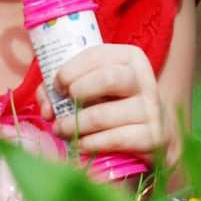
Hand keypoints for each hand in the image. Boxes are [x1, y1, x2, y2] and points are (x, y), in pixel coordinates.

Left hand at [47, 43, 169, 159]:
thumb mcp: (95, 87)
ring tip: (61, 130)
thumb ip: (65, 88)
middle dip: (77, 92)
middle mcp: (144, 80)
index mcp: (131, 59)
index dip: (69, 70)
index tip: (57, 86)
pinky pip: (112, 140)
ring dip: (73, 126)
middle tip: (62, 107)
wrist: (152, 133)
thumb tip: (47, 108)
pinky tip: (79, 144)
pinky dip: (88, 143)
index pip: (96, 55)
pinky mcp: (152, 137)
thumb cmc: (114, 104)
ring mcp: (151, 110)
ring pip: (102, 115)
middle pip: (107, 78)